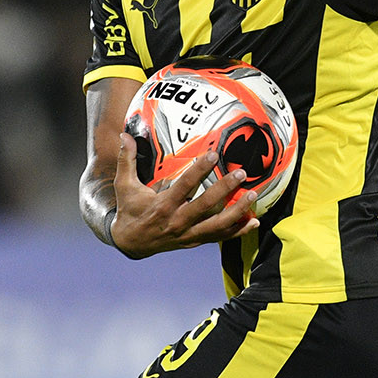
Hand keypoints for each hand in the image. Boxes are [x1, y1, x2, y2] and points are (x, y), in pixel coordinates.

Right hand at [110, 132, 258, 258]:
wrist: (130, 243)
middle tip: (241, 173)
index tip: (213, 155)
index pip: (184, 187)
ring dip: (237, 211)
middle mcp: (177, 222)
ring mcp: (188, 234)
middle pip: (205, 206)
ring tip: (253, 195)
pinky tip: (254, 222)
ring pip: (217, 225)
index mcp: (162, 206)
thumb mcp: (125, 185)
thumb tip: (124, 134)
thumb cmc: (129, 210)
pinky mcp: (195, 241)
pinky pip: (219, 237)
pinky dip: (238, 231)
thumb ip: (126, 159)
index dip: (199, 171)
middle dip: (225, 190)